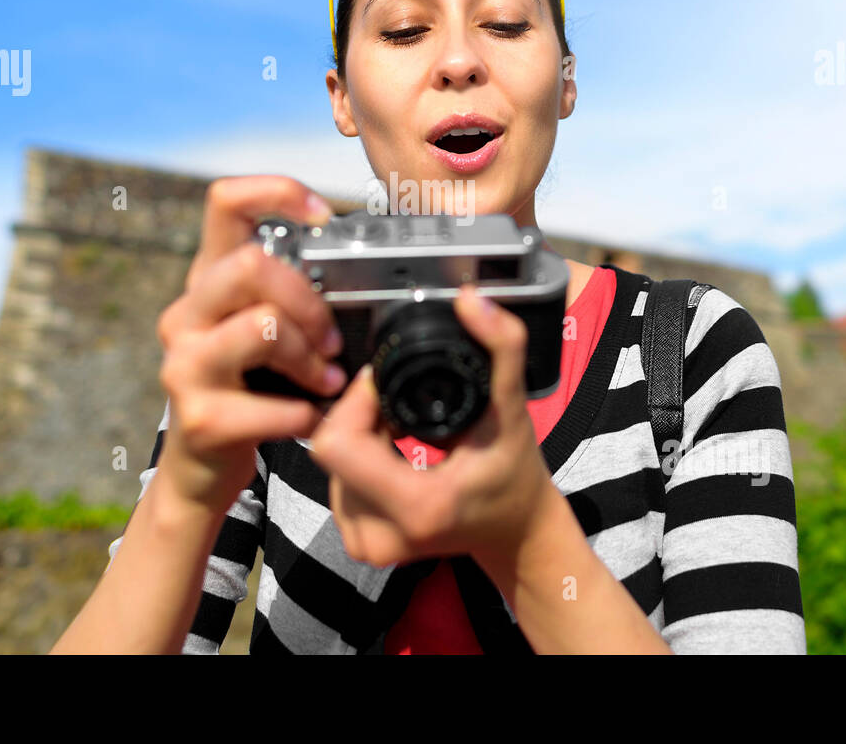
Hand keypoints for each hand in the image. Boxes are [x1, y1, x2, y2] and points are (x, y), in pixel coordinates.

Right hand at [154, 176, 347, 511]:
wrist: (202, 470)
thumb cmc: (246, 390)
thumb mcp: (258, 331)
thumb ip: (287, 293)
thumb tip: (356, 261)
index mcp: (207, 282)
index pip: (225, 202)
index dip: (277, 193)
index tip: (322, 218)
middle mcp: (186, 315)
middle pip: (249, 265)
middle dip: (308, 300)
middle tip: (331, 338)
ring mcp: (185, 365)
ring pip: (263, 327)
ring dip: (310, 357)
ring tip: (325, 381)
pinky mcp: (200, 418)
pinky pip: (273, 404)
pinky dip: (305, 414)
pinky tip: (310, 419)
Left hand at [308, 285, 557, 568]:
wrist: (516, 531)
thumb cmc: (515, 475)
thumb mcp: (513, 411)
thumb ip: (500, 351)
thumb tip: (472, 300)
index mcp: (417, 506)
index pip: (338, 443)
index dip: (356, 402)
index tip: (386, 385)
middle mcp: (383, 535)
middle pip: (329, 449)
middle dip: (357, 416)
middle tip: (396, 404)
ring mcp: (367, 544)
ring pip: (328, 465)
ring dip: (356, 437)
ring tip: (397, 427)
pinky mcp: (359, 543)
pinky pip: (334, 483)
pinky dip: (356, 460)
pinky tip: (388, 450)